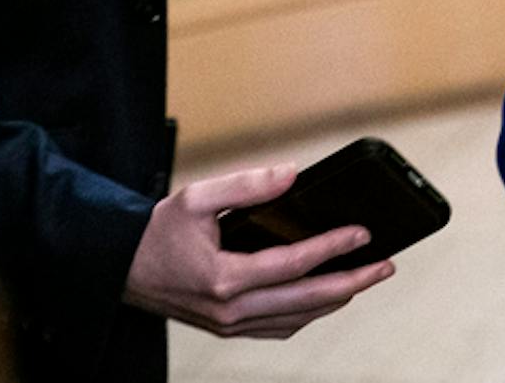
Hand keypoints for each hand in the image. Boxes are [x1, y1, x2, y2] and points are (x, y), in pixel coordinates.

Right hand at [122, 165, 392, 338]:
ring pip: (296, 319)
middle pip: (306, 301)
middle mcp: (228, 309)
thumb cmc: (157, 232)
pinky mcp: (226, 329)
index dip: (333, 247)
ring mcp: (227, 325)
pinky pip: (278, 328)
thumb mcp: (197, 197)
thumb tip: (292, 175)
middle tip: (386, 265)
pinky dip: (308, 314)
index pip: (293, 265)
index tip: (364, 233)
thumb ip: (246, 185)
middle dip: (353, 283)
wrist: (117, 268)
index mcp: (222, 277)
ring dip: (336, 300)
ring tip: (366, 278)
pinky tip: (328, 297)